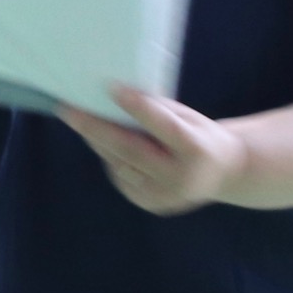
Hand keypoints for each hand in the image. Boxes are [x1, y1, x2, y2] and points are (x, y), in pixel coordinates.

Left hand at [59, 87, 246, 216]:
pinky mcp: (151, 204)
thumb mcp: (189, 118)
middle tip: (68, 110)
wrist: (223, 173)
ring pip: (120, 164)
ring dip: (97, 141)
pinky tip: (101, 141)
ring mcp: (164, 196)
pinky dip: (109, 157)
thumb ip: (158, 112)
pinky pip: (121, 177)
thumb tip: (115, 97)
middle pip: (130, 150)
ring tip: (78, 119)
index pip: (163, 127)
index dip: (137, 108)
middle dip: (96, 129)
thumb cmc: (201, 134)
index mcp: (196, 150)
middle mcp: (180, 178)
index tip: (112, 88)